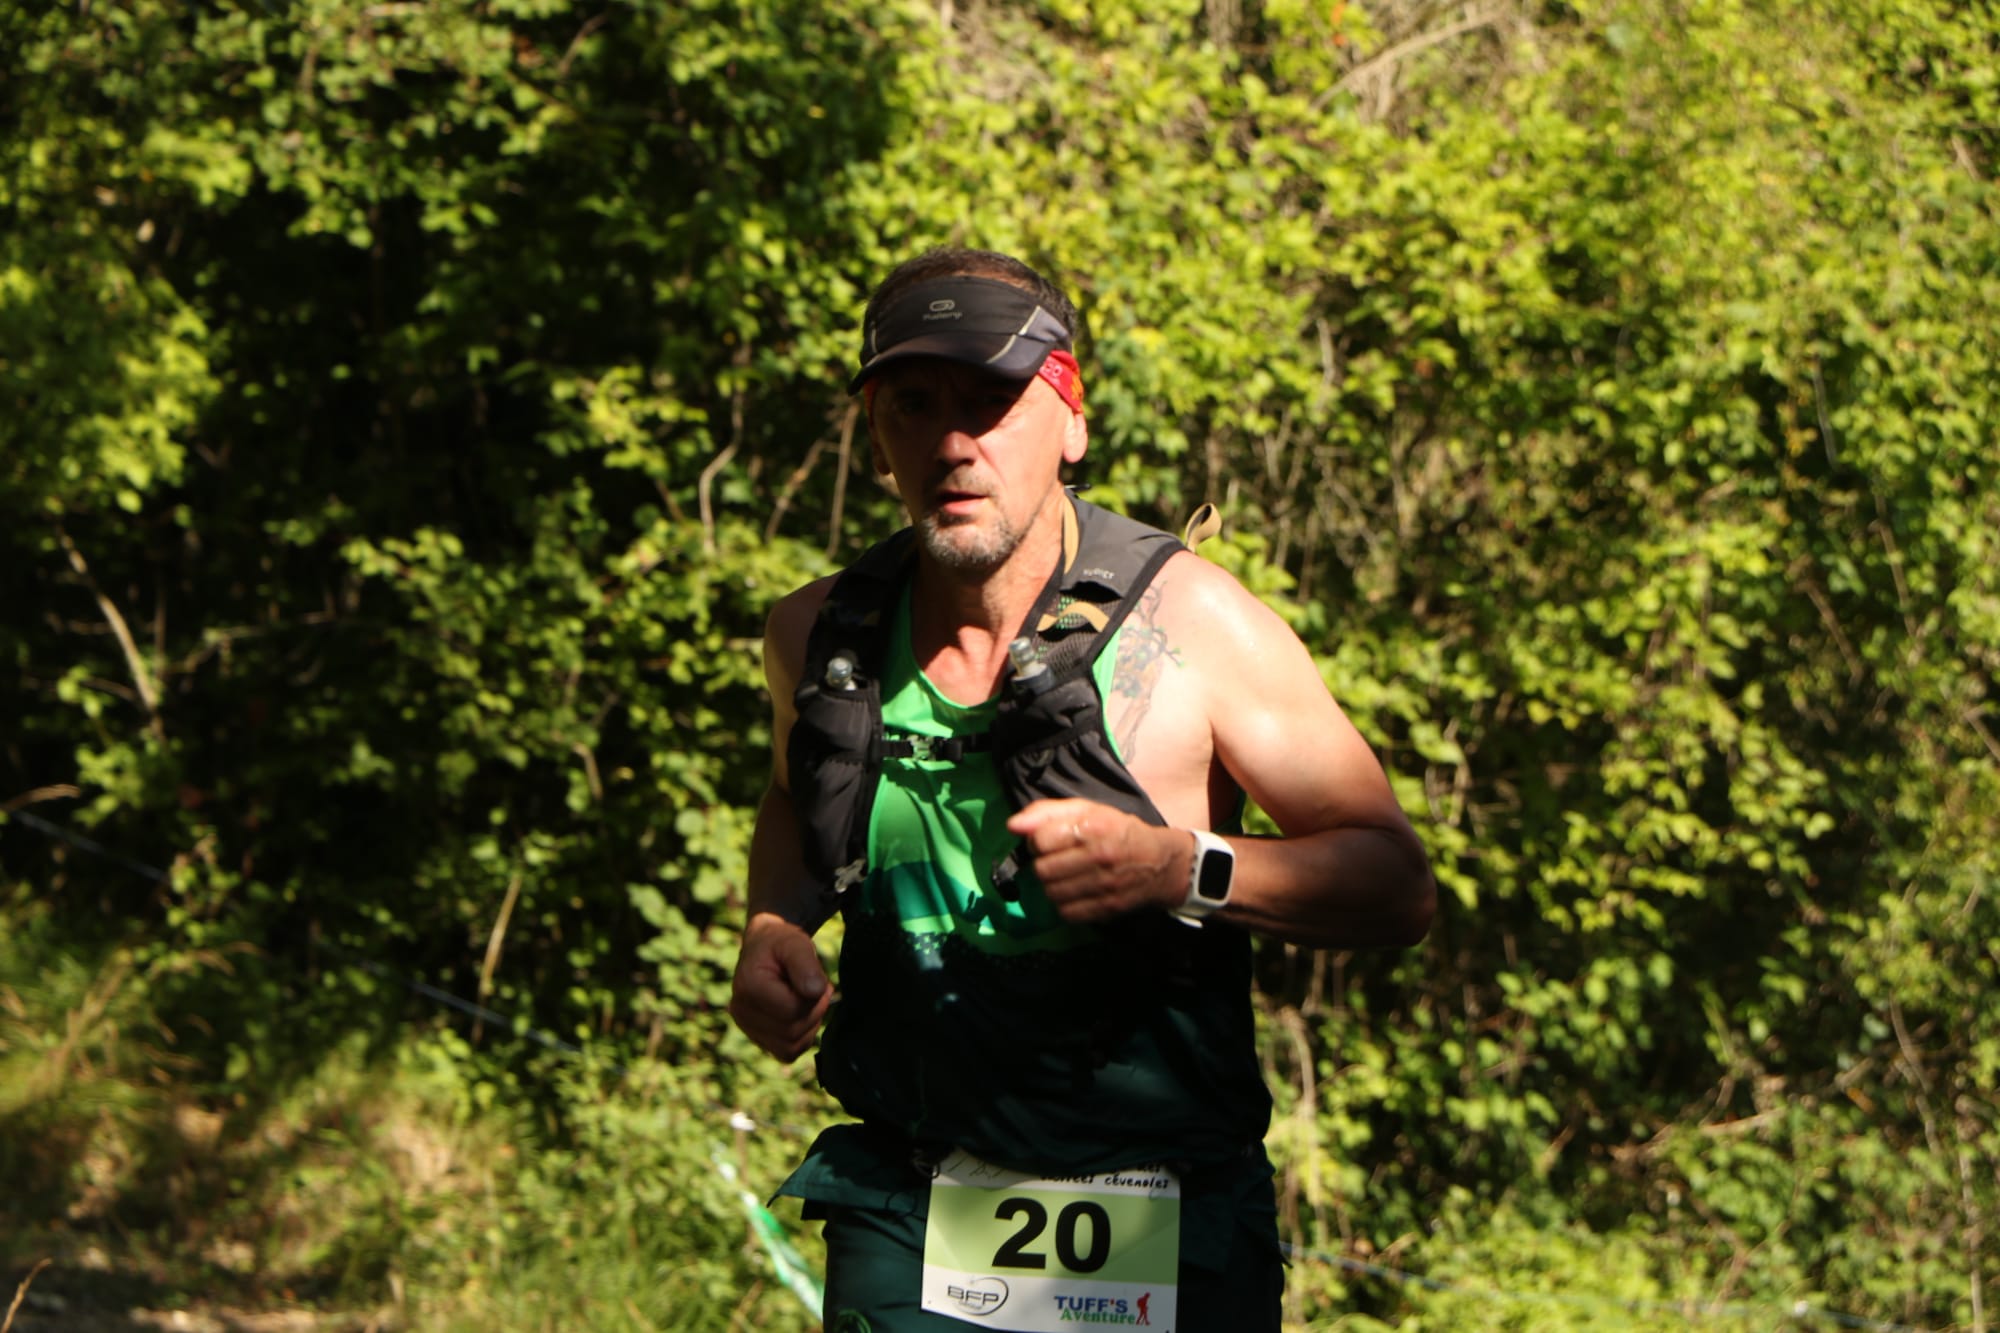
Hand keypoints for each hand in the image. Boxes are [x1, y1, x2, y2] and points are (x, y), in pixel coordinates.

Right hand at [729, 911, 832, 1061]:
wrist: (766, 949)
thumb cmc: (781, 944)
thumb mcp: (795, 943)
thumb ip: (805, 963)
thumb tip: (815, 991)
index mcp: (748, 987)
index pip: (792, 1010)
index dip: (813, 995)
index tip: (814, 976)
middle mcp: (741, 1012)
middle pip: (792, 1030)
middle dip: (813, 1009)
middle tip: (814, 986)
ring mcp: (747, 1028)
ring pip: (791, 1045)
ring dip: (809, 1023)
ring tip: (806, 997)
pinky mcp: (758, 1039)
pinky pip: (788, 1052)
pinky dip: (801, 1036)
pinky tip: (800, 1013)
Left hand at [1006, 798, 1190, 924]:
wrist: (1161, 863)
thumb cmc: (1118, 831)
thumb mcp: (1087, 810)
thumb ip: (1046, 812)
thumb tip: (1013, 825)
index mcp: (1092, 826)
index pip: (1040, 840)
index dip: (1037, 841)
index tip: (1048, 842)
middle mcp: (1098, 856)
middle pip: (1042, 870)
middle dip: (1043, 864)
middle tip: (1057, 860)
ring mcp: (1104, 885)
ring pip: (1051, 893)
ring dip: (1052, 886)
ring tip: (1065, 876)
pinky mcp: (1107, 909)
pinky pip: (1065, 913)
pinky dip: (1064, 904)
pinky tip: (1074, 892)